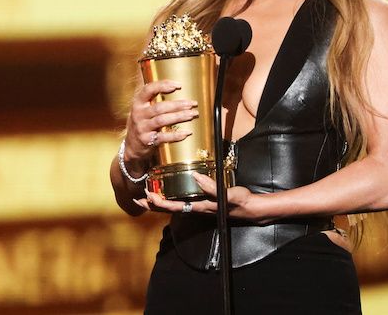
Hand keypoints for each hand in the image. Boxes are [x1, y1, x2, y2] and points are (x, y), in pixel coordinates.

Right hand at [123, 79, 198, 168]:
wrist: (132, 146)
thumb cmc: (143, 123)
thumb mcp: (143, 109)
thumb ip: (154, 99)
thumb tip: (178, 89)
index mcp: (138, 103)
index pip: (148, 90)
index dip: (163, 85)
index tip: (179, 85)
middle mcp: (138, 114)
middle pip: (160, 107)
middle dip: (178, 105)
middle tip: (192, 104)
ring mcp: (142, 128)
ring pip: (162, 120)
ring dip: (179, 117)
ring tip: (192, 114)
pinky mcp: (147, 141)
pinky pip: (163, 137)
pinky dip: (176, 135)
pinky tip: (187, 132)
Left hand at [133, 173, 267, 222]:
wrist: (250, 208)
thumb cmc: (239, 202)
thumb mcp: (226, 194)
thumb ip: (211, 187)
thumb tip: (195, 177)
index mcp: (199, 208)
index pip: (174, 207)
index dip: (159, 203)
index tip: (147, 196)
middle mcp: (196, 208)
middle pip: (168, 209)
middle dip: (152, 205)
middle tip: (137, 197)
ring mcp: (198, 206)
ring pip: (174, 205)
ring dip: (159, 201)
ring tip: (147, 194)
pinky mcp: (203, 202)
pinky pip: (182, 200)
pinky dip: (171, 197)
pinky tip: (169, 190)